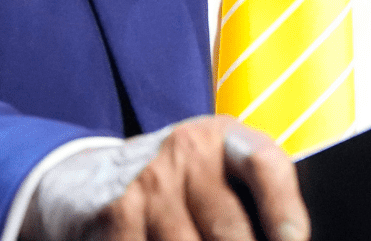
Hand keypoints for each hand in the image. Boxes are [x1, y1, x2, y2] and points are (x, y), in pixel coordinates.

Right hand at [21, 114, 309, 240]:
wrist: (86, 179)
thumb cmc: (174, 185)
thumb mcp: (214, 172)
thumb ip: (252, 200)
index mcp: (224, 139)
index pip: (265, 166)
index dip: (284, 210)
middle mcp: (187, 152)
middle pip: (232, 232)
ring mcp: (150, 182)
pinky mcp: (116, 213)